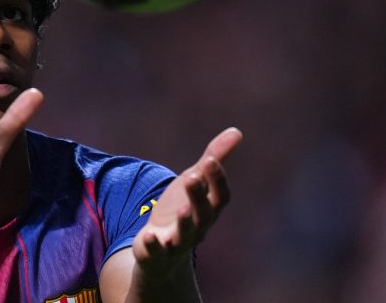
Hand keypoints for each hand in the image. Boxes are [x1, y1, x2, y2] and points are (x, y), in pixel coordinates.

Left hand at [132, 128, 242, 271]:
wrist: (164, 251)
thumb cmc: (184, 210)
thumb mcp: (195, 182)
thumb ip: (213, 159)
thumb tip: (237, 131)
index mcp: (209, 210)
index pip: (220, 198)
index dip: (217, 181)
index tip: (211, 161)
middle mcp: (198, 228)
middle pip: (203, 214)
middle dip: (198, 196)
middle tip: (191, 176)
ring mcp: (178, 242)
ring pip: (184, 234)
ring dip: (184, 222)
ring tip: (181, 209)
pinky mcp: (156, 253)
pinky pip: (156, 252)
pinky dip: (153, 245)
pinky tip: (148, 236)